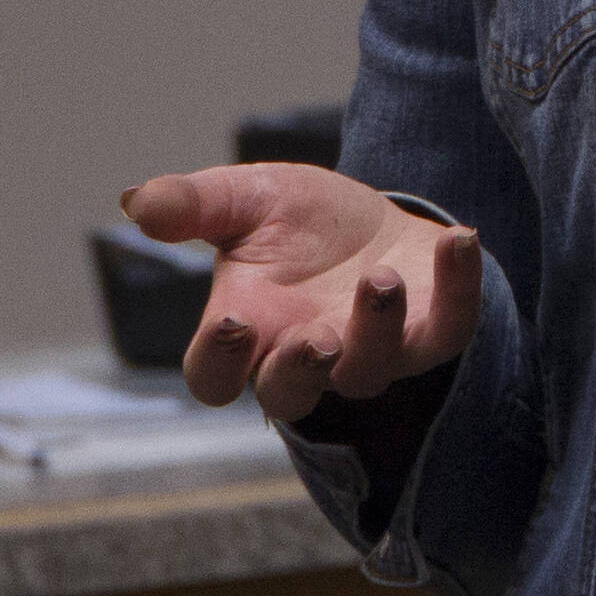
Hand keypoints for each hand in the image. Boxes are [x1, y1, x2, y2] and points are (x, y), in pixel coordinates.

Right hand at [123, 164, 481, 423]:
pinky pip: (451, 328)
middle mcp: (306, 355)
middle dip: (300, 371)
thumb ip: (196, 204)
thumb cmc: (296, 224)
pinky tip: (460, 238)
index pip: (215, 376)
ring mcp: (372, 350)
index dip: (218, 361)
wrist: (372, 221)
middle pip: (292, 395)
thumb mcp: (248, 199)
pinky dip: (459, 289)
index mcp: (248, 332)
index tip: (229, 320)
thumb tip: (135, 202)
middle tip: (316, 336)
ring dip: (376, 329)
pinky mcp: (433, 329)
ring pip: (369, 371)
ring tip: (380, 278)